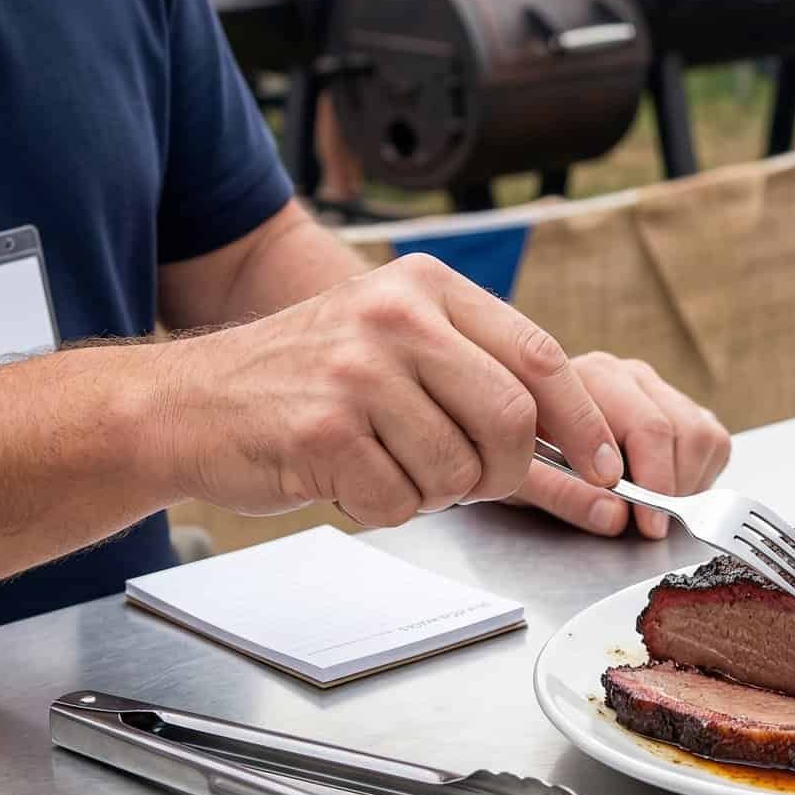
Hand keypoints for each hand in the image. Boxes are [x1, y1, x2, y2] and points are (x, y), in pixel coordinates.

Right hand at [152, 254, 622, 526]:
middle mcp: (396, 316)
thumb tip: (585, 441)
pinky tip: (348, 476)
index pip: (540, 356)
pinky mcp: (323, 429)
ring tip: (388, 463)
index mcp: (427, 287)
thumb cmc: (306, 380)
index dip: (584, 421)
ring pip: (458, 469)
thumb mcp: (394, 339)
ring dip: (434, 490)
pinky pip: (401, 501)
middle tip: (474, 479)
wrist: (188, 403)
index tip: (607, 465)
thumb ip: (480, 370)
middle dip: (505, 470)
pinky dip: (385, 508)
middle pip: (510, 420)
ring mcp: (357, 371)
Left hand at [509, 353, 731, 538]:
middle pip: (678, 431)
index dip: (653, 481)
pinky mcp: (682, 407)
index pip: (645, 427)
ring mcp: (657, 388)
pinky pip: (714, 441)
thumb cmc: (524, 456)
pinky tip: (665, 488)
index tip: (647, 523)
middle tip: (650, 525)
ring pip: (702, 436)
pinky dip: (700, 475)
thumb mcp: (522, 481)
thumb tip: (615, 515)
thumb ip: (564, 497)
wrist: (526, 437)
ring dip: (686, 482)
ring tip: (652, 507)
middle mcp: (627, 375)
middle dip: (669, 488)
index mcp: (588, 379)